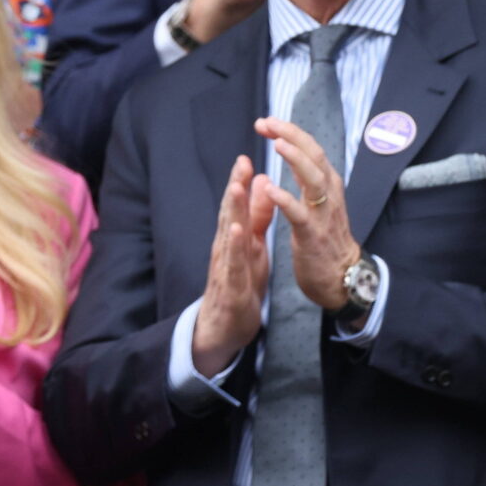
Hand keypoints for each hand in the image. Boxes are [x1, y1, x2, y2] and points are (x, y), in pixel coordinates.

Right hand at [191, 155, 272, 376]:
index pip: (237, 206)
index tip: (246, 157)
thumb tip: (260, 183)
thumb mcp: (254, 246)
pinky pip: (234, 265)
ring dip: (232, 212)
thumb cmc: (240, 283)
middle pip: (230, 215)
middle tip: (241, 163)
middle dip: (235, 189)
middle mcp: (227, 249)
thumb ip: (257, 216)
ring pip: (229, 236)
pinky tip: (239, 232)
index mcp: (235, 239)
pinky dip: (236, 248)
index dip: (240, 182)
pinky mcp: (231, 288)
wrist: (224, 327)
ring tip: (236, 188)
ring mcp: (227, 267)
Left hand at [253, 119, 359, 312]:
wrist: (341, 277)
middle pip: (314, 156)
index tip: (267, 122)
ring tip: (277, 144)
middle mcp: (329, 195)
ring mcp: (322, 214)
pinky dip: (286, 199)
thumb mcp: (321, 202)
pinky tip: (270, 189)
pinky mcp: (312, 234)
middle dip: (291, 136)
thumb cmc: (327, 240)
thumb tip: (295, 152)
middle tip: (267, 122)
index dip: (290, 132)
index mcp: (327, 186)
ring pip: (313, 180)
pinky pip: (299, 214)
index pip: (311, 150)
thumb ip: (308, 178)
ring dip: (295, 160)